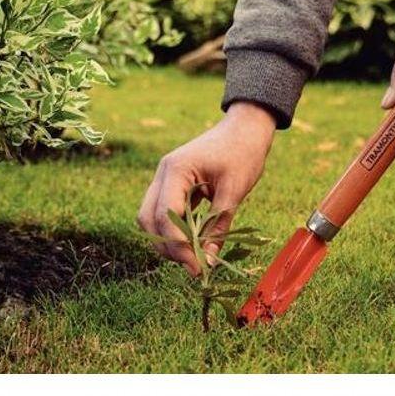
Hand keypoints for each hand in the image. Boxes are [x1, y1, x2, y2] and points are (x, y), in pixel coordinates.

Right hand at [137, 101, 275, 273]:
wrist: (245, 128)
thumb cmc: (243, 153)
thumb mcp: (234, 191)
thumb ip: (218, 227)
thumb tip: (209, 261)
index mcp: (176, 170)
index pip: (165, 216)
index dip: (178, 246)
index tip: (198, 268)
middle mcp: (163, 173)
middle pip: (148, 219)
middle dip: (168, 247)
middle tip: (195, 266)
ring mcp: (165, 178)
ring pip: (151, 218)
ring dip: (168, 240)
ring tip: (194, 256)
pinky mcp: (172, 184)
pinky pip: (163, 212)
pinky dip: (174, 229)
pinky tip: (194, 242)